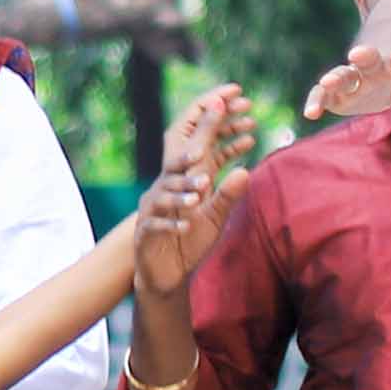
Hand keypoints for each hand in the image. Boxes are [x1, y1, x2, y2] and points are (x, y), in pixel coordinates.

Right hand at [123, 90, 250, 280]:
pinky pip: (155, 225)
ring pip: (163, 196)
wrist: (168, 273)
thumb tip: (245, 170)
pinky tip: (185, 227)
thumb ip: (227, 195)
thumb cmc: (190, 239)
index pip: (192, 154)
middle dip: (185, 160)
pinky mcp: (145, 233)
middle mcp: (162, 191)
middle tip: (201, 153)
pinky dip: (170, 225)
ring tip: (198, 197)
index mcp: (180, 183)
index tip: (217, 115)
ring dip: (180, 195)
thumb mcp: (215, 217)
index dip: (202, 136)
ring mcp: (151, 211)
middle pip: (171, 169)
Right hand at [307, 29, 390, 125]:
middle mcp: (378, 65)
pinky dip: (317, 100)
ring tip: (327, 84)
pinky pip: (325, 95)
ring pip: (344, 75)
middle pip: (371, 60)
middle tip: (360, 53)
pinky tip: (310, 113)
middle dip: (366, 56)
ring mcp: (357, 78)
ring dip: (335, 78)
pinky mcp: (340, 93)